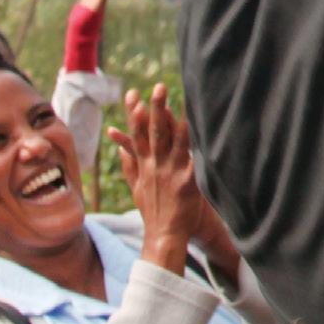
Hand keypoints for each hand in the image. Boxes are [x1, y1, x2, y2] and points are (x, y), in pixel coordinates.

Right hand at [108, 85, 218, 279]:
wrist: (163, 237)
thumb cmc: (152, 213)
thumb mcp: (135, 188)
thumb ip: (129, 166)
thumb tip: (120, 148)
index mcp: (144, 166)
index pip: (136, 134)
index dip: (134, 114)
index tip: (133, 94)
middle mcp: (155, 166)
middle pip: (155, 132)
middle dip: (156, 108)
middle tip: (159, 86)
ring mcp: (171, 174)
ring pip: (174, 142)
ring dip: (178, 121)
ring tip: (183, 101)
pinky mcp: (187, 183)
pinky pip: (194, 161)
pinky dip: (197, 147)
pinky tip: (202, 134)